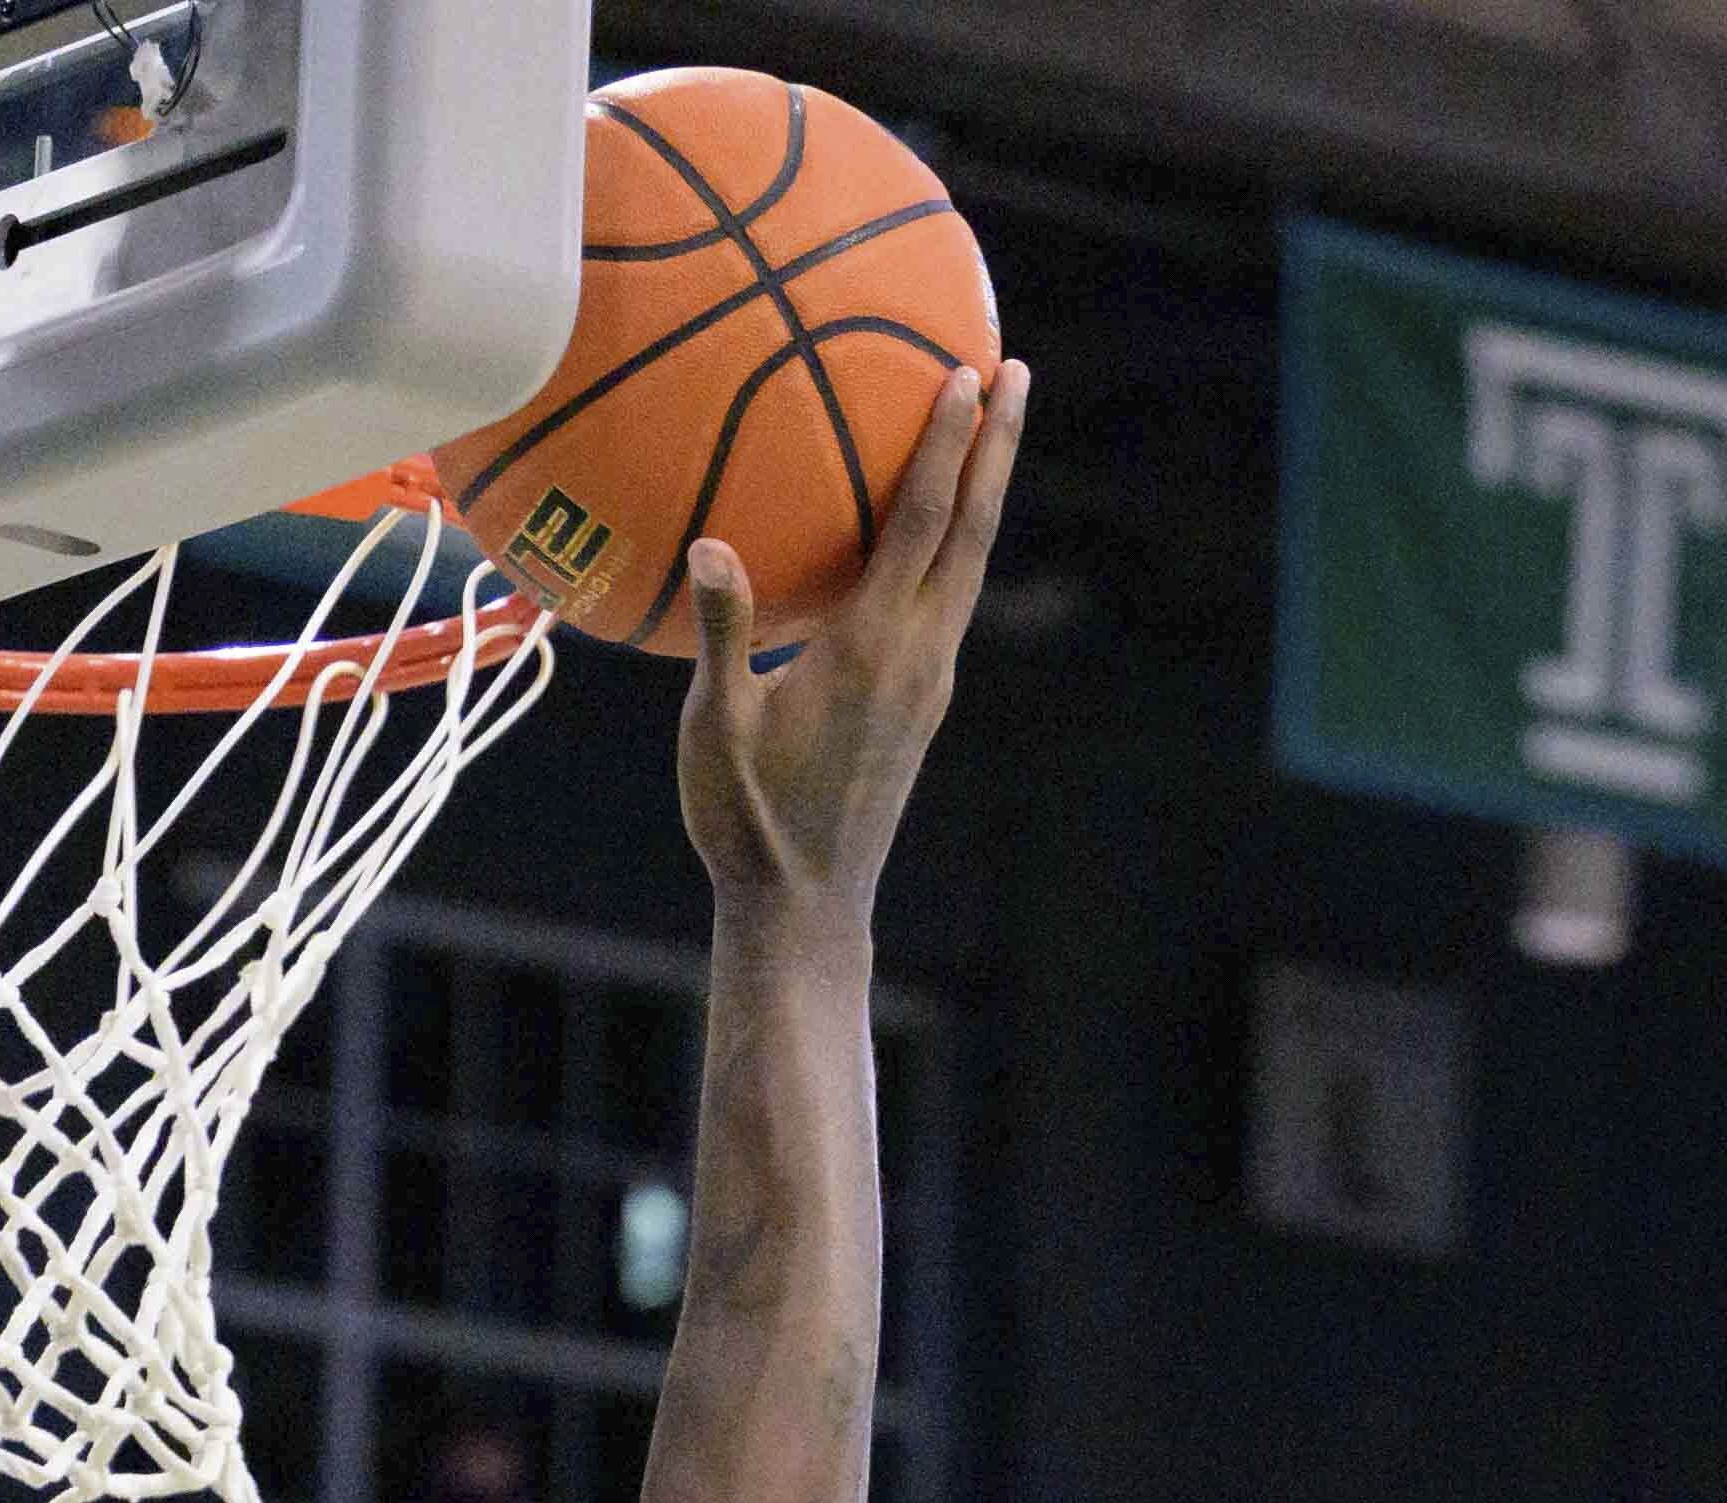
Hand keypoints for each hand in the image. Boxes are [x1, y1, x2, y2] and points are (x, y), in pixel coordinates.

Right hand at [668, 362, 1028, 917]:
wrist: (806, 906)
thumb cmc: (747, 820)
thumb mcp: (715, 726)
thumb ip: (722, 630)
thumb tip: (710, 543)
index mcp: (873, 646)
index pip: (922, 523)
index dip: (947, 445)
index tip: (968, 376)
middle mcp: (920, 655)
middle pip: (974, 530)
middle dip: (998, 447)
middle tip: (1016, 371)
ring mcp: (931, 679)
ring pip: (972, 564)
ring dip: (986, 491)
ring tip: (994, 429)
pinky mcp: (925, 701)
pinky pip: (950, 598)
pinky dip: (955, 543)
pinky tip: (938, 526)